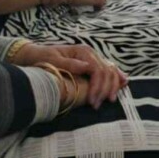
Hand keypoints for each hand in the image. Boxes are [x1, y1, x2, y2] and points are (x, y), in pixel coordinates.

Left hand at [9, 42, 127, 108]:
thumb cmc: (42, 58)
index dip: (97, 87)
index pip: (98, 70)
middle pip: (107, 71)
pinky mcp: (92, 63)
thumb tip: (87, 67)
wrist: (35, 55)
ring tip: (110, 100)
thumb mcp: (52, 60)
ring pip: (111, 70)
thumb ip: (70, 63)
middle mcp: (91, 53)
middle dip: (105, 89)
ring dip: (112, 86)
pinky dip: (116, 76)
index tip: (92, 102)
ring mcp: (93, 58)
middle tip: (97, 106)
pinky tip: (123, 82)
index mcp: (83, 51)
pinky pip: (108, 69)